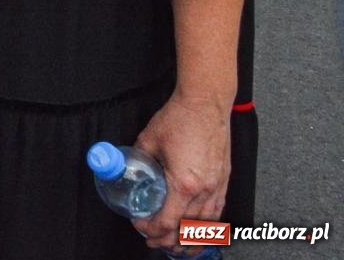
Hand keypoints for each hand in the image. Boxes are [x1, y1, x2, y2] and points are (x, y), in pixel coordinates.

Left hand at [132, 92, 231, 249]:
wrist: (206, 104)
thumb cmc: (181, 118)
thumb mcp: (147, 140)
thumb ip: (136, 159)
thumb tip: (126, 167)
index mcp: (183, 183)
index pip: (167, 220)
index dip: (151, 229)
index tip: (141, 226)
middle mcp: (204, 189)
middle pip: (187, 229)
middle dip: (169, 241)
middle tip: (155, 242)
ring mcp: (217, 186)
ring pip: (206, 224)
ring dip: (191, 238)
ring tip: (178, 246)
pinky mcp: (224, 180)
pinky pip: (219, 211)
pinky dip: (209, 225)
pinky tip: (201, 228)